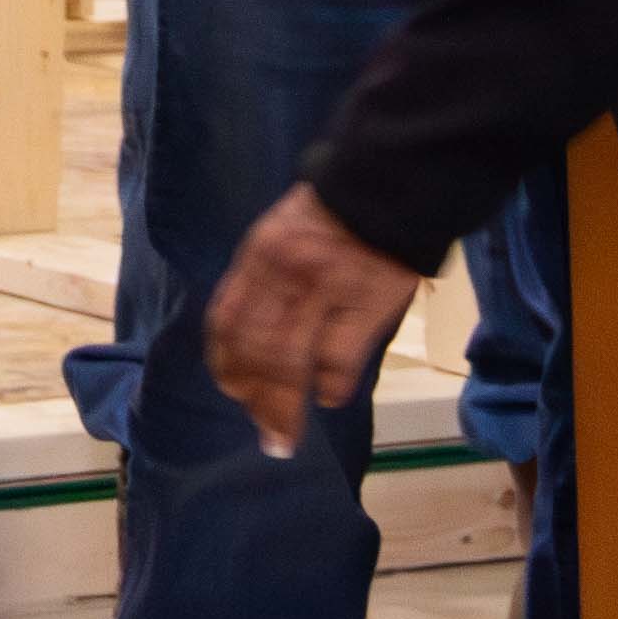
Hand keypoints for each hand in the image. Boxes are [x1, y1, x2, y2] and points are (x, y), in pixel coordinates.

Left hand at [205, 186, 426, 458]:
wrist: (391, 181)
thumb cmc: (338, 211)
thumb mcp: (283, 231)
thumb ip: (266, 276)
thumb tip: (251, 334)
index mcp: (260, 254)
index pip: (227, 318)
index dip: (225, 362)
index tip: (233, 390)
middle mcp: (283, 273)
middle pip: (255, 348)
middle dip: (254, 397)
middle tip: (264, 431)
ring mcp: (323, 289)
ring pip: (288, 360)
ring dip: (282, 407)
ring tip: (284, 437)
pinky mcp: (364, 301)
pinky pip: (337, 357)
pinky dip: (329, 385)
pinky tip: (329, 398)